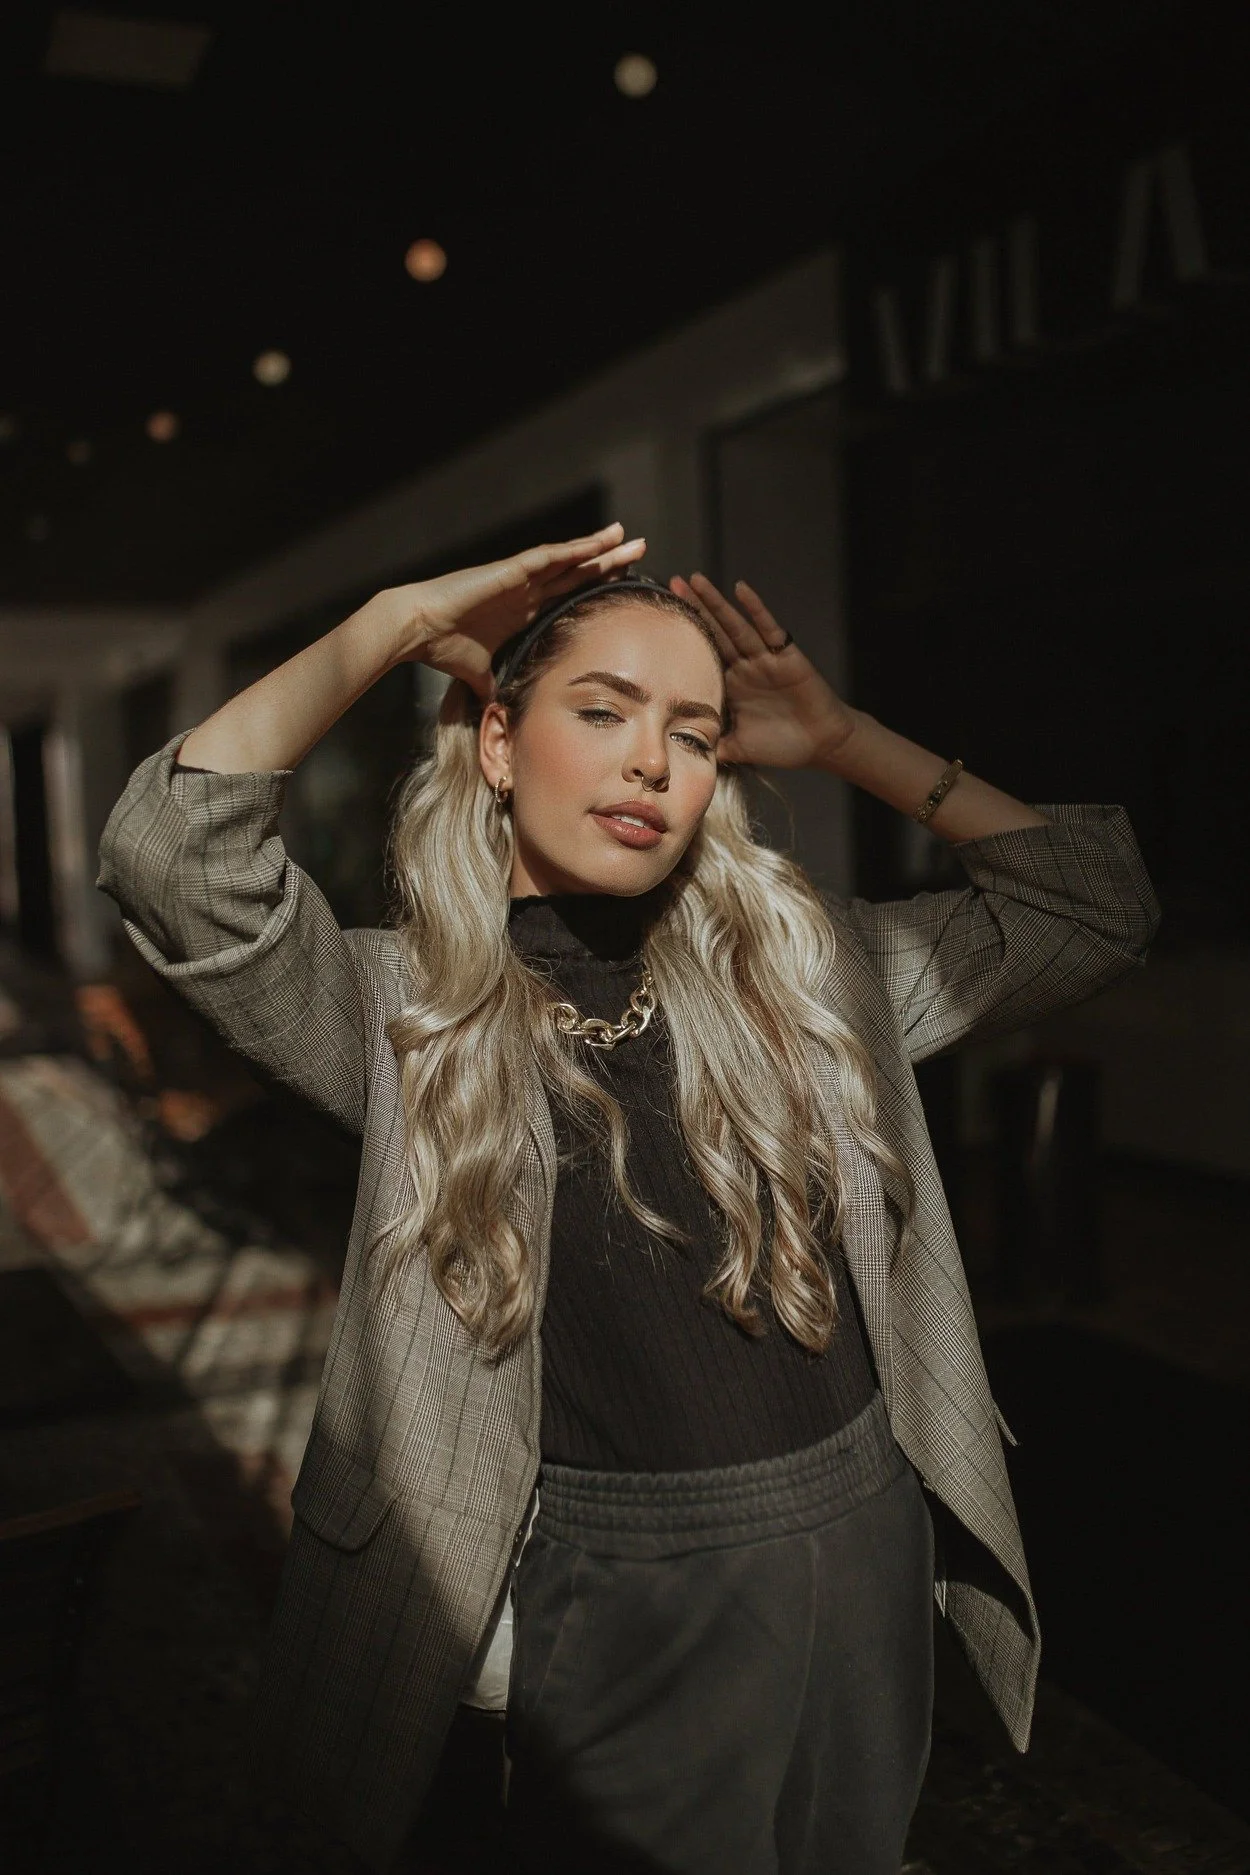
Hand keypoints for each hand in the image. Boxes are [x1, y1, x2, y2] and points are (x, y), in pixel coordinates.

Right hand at [386, 523, 646, 700]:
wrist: (418, 630)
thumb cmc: (444, 649)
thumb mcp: (482, 675)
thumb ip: (496, 687)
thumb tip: (503, 712)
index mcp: (524, 611)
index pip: (570, 597)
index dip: (596, 590)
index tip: (624, 588)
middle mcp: (527, 591)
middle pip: (579, 574)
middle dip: (609, 564)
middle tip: (641, 553)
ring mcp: (521, 578)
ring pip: (571, 560)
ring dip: (601, 549)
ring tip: (630, 537)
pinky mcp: (512, 570)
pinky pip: (552, 556)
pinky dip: (577, 549)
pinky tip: (601, 541)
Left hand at [669, 574, 857, 768]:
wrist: (821, 745)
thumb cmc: (783, 746)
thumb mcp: (738, 749)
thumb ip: (711, 746)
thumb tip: (678, 756)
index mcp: (730, 686)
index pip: (701, 656)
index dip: (683, 638)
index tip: (660, 621)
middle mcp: (743, 667)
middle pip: (714, 632)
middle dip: (694, 609)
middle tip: (673, 583)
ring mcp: (763, 659)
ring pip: (734, 625)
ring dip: (715, 602)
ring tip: (696, 580)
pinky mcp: (786, 656)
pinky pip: (768, 628)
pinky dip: (755, 608)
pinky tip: (740, 589)